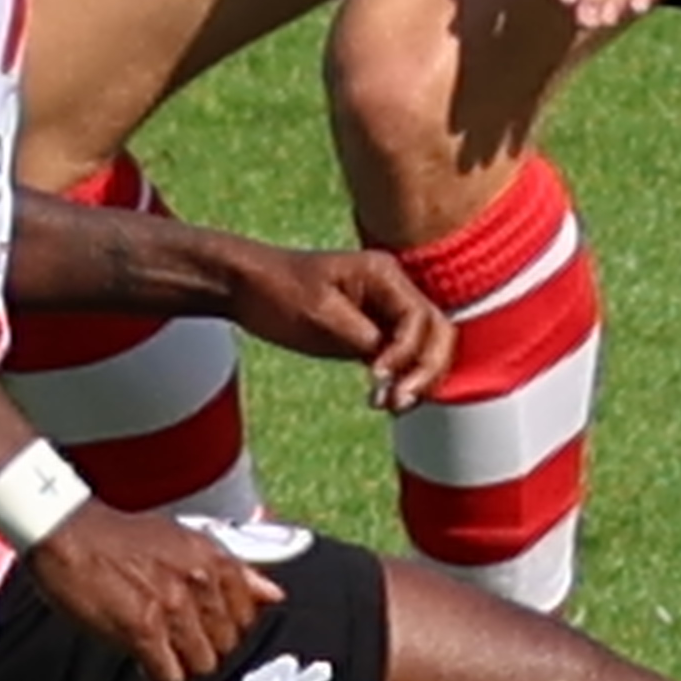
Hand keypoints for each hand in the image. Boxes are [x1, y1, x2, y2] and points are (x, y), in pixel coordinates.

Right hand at [24, 503, 286, 680]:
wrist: (64, 532)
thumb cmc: (118, 536)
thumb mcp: (183, 539)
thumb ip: (232, 569)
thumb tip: (274, 594)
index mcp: (212, 559)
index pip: (247, 617)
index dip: (224, 626)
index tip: (204, 626)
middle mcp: (198, 583)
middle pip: (226, 645)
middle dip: (203, 646)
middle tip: (176, 638)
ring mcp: (171, 608)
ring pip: (201, 664)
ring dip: (181, 663)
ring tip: (159, 649)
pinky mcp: (141, 631)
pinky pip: (169, 676)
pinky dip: (158, 675)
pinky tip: (143, 660)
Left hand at [207, 234, 455, 411]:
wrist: (243, 287)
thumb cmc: (276, 291)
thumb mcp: (318, 313)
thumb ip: (361, 337)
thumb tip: (392, 365)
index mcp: (383, 273)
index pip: (419, 318)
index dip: (406, 351)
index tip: (377, 375)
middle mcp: (392, 291)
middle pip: (437, 334)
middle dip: (425, 370)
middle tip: (397, 401)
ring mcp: (385, 313)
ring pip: (426, 350)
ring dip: (418, 380)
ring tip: (390, 406)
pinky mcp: (373, 334)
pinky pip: (403, 360)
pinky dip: (401, 381)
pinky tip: (384, 402)